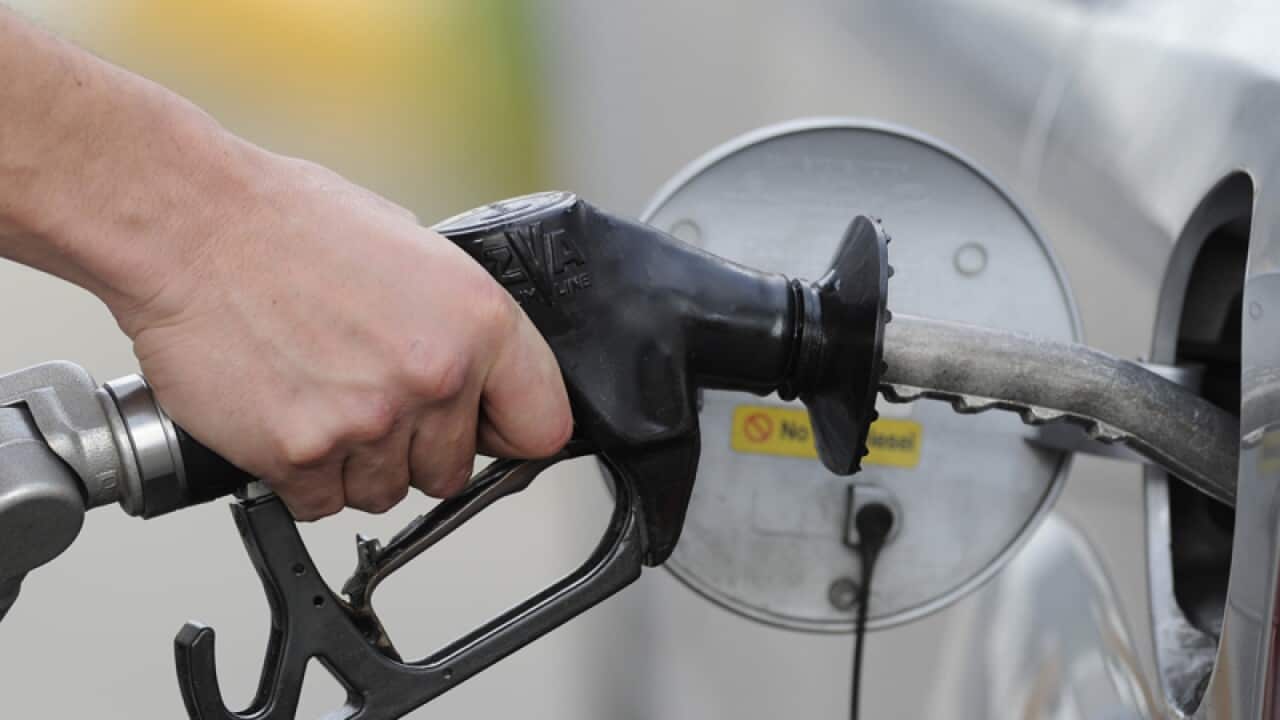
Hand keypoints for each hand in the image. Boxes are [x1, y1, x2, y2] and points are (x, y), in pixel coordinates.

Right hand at [112, 141, 571, 519]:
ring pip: (386, 492)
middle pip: (453, 471)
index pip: (543, 425)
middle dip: (417, 448)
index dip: (509, 433)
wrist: (190, 226)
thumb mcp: (413, 250)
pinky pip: (322, 502)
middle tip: (372, 397)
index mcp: (478, 322)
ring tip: (321, 394)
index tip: (489, 432)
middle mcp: (434, 377)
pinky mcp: (303, 454)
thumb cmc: (288, 225)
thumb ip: (457, 324)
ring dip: (357, 463)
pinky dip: (303, 476)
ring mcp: (369, 421)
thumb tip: (480, 376)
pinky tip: (287, 415)